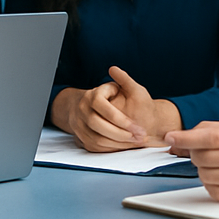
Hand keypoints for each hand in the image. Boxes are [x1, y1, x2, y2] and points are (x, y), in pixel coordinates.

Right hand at [50, 66, 179, 152]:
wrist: (91, 107)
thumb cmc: (111, 97)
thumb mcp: (118, 86)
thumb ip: (122, 79)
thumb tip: (114, 69)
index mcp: (91, 96)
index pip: (102, 107)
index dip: (121, 119)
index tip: (137, 128)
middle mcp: (82, 110)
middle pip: (97, 124)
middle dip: (120, 134)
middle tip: (138, 137)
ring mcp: (79, 124)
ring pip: (96, 139)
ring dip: (117, 143)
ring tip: (134, 142)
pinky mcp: (81, 137)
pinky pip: (94, 146)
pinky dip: (110, 148)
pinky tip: (124, 145)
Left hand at [163, 66, 218, 201]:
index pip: (213, 138)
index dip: (188, 137)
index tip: (171, 136)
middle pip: (207, 158)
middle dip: (192, 149)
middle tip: (193, 142)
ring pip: (210, 176)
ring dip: (200, 166)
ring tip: (206, 154)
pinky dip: (210, 182)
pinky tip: (214, 171)